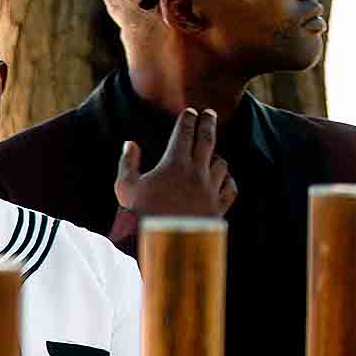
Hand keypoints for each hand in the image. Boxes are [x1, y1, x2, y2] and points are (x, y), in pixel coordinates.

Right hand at [114, 106, 235, 217]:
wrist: (163, 243)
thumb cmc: (140, 215)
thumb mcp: (125, 187)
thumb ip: (128, 163)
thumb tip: (130, 144)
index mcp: (174, 164)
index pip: (184, 133)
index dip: (188, 120)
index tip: (190, 112)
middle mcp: (196, 172)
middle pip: (207, 140)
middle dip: (208, 124)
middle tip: (209, 114)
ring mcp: (210, 190)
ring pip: (221, 163)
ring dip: (216, 154)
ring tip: (211, 152)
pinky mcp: (218, 208)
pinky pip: (230, 188)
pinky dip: (228, 180)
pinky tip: (224, 178)